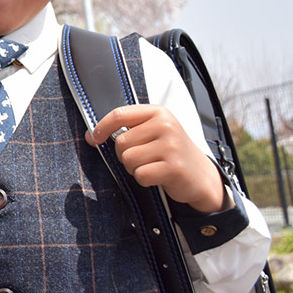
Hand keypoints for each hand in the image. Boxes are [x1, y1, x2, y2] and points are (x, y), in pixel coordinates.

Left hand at [86, 104, 226, 213]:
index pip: (119, 114)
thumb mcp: (153, 132)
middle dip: (125, 155)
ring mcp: (171, 146)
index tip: (94, 138)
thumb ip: (127, 129)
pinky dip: (144, 180)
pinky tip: (158, 176)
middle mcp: (166, 125)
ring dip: (134, 168)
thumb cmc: (170, 152)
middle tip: (144, 158)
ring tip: (151, 166)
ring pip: (128, 159)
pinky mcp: (174, 167)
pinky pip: (140, 174)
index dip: (102, 127)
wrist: (201, 176)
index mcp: (158, 112)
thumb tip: (91, 136)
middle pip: (121, 143)